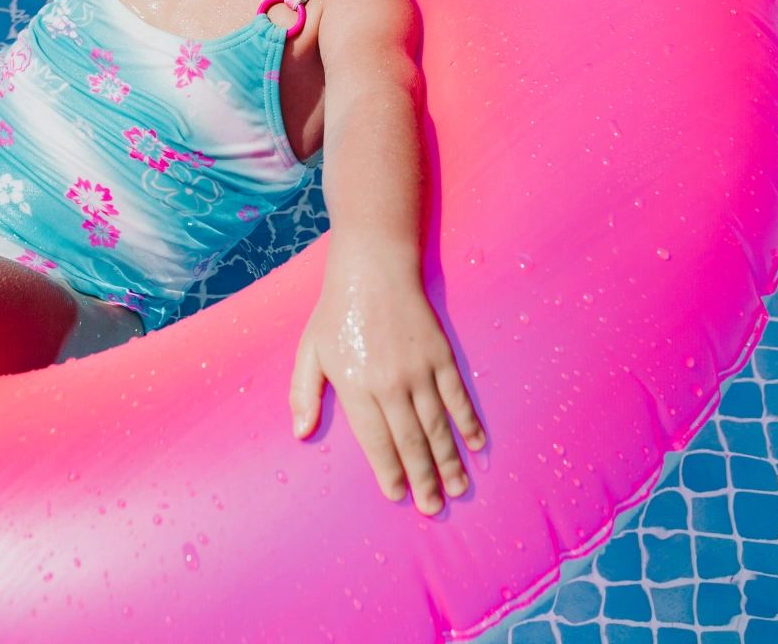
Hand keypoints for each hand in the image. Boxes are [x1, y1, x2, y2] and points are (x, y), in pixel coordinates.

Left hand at [289, 258, 485, 515]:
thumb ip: (303, 393)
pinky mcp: (441, 355)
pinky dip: (469, 423)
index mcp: (356, 386)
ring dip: (449, 461)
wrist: (374, 269)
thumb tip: (301, 433)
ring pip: (438, 426)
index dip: (388, 471)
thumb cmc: (336, 312)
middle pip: (411, 442)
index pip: (376, 441)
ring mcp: (420, 370)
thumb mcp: (309, 351)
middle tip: (432, 508)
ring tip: (457, 489)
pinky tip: (477, 445)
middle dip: (423, 479)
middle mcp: (390, 384)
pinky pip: (458, 397)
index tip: (397, 495)